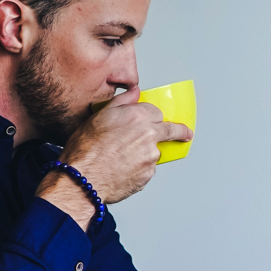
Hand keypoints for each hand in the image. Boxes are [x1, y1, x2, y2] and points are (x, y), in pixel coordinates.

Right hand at [36, 87, 192, 228]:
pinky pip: (146, 170)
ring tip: (120, 158)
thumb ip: (122, 102)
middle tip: (186, 134)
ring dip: (145, 154)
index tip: (157, 120)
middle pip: (170, 130)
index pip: (156, 112)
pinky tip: (120, 169)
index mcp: (137, 117)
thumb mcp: (99, 117)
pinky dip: (138, 169)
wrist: (83, 179)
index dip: (152, 116)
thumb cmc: (85, 149)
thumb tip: (134, 92)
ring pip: (154, 152)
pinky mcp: (148, 175)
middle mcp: (149, 135)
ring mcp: (151, 157)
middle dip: (180, 132)